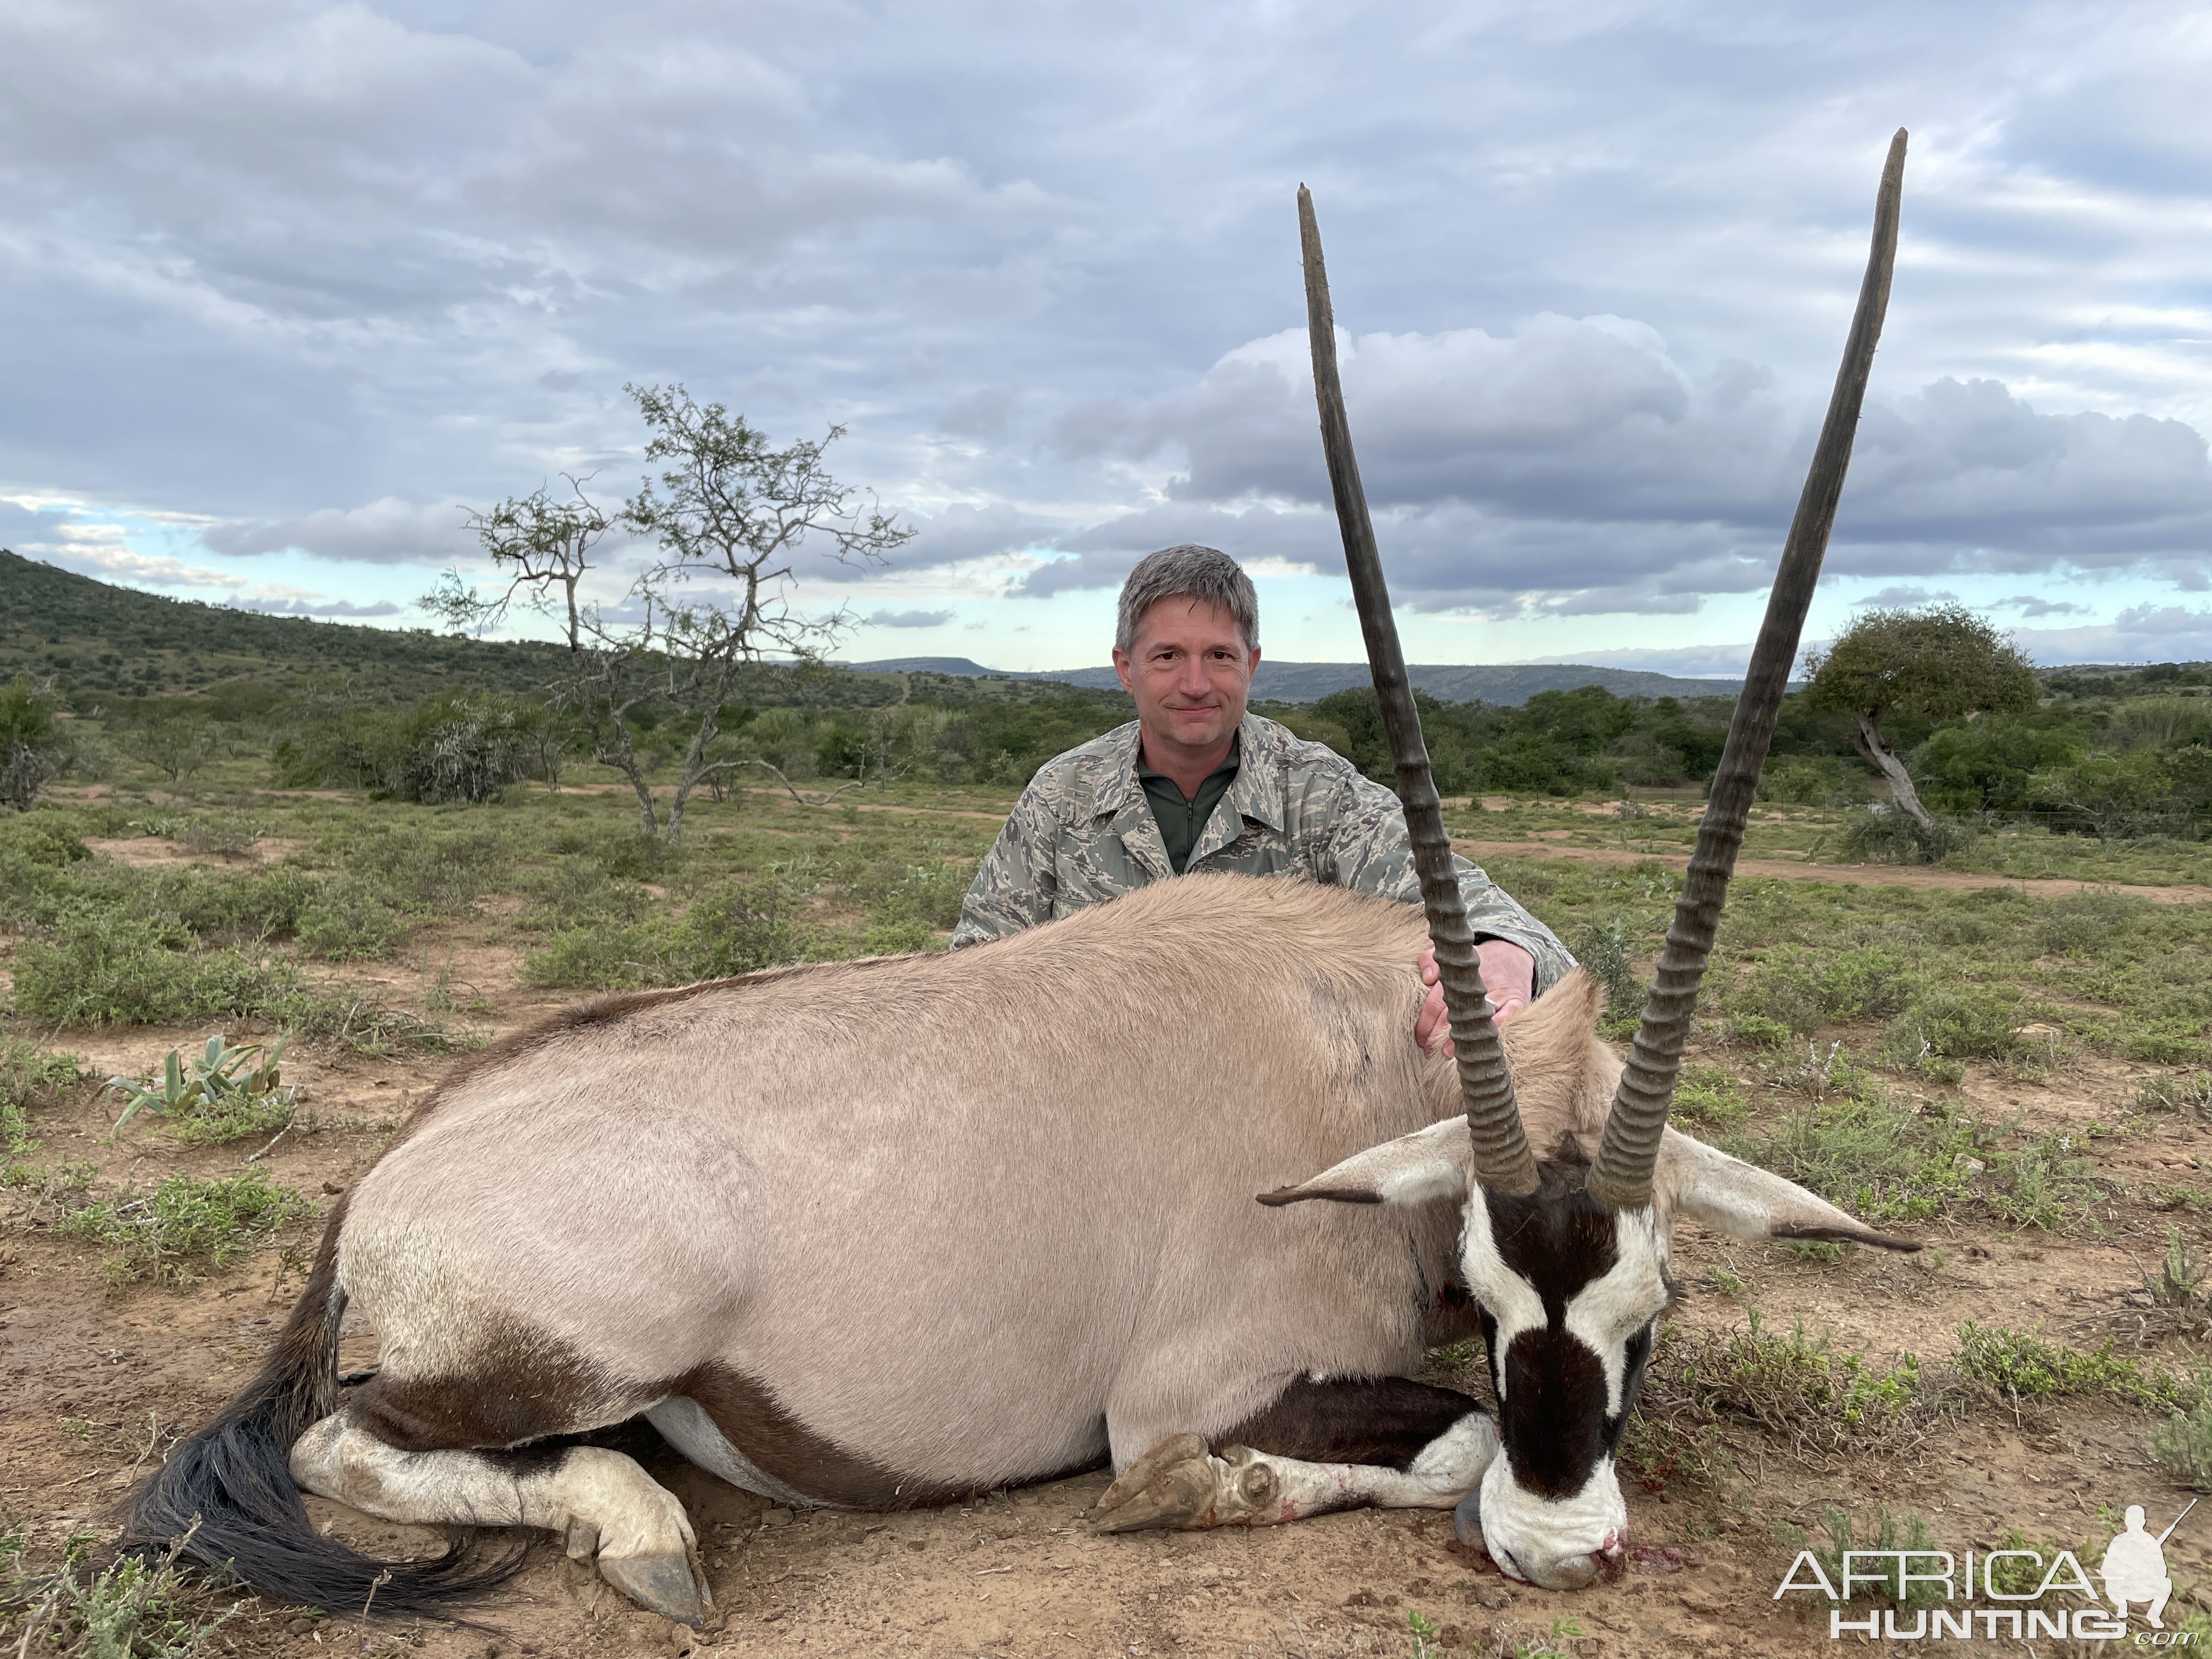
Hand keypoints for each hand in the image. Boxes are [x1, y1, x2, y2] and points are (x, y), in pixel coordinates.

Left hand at [1416, 940, 1535, 1055]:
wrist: (1514, 955)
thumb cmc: (1477, 962)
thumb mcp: (1452, 956)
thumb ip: (1430, 959)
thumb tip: (1427, 978)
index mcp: (1459, 975)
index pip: (1437, 1001)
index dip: (1426, 1022)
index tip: (1420, 1038)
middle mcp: (1479, 984)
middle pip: (1454, 1014)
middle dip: (1437, 1035)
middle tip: (1429, 1050)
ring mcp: (1500, 993)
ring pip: (1477, 1020)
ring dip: (1462, 1039)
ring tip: (1448, 1054)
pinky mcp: (1517, 1002)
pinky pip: (1506, 1020)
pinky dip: (1493, 1032)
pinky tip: (1481, 1046)